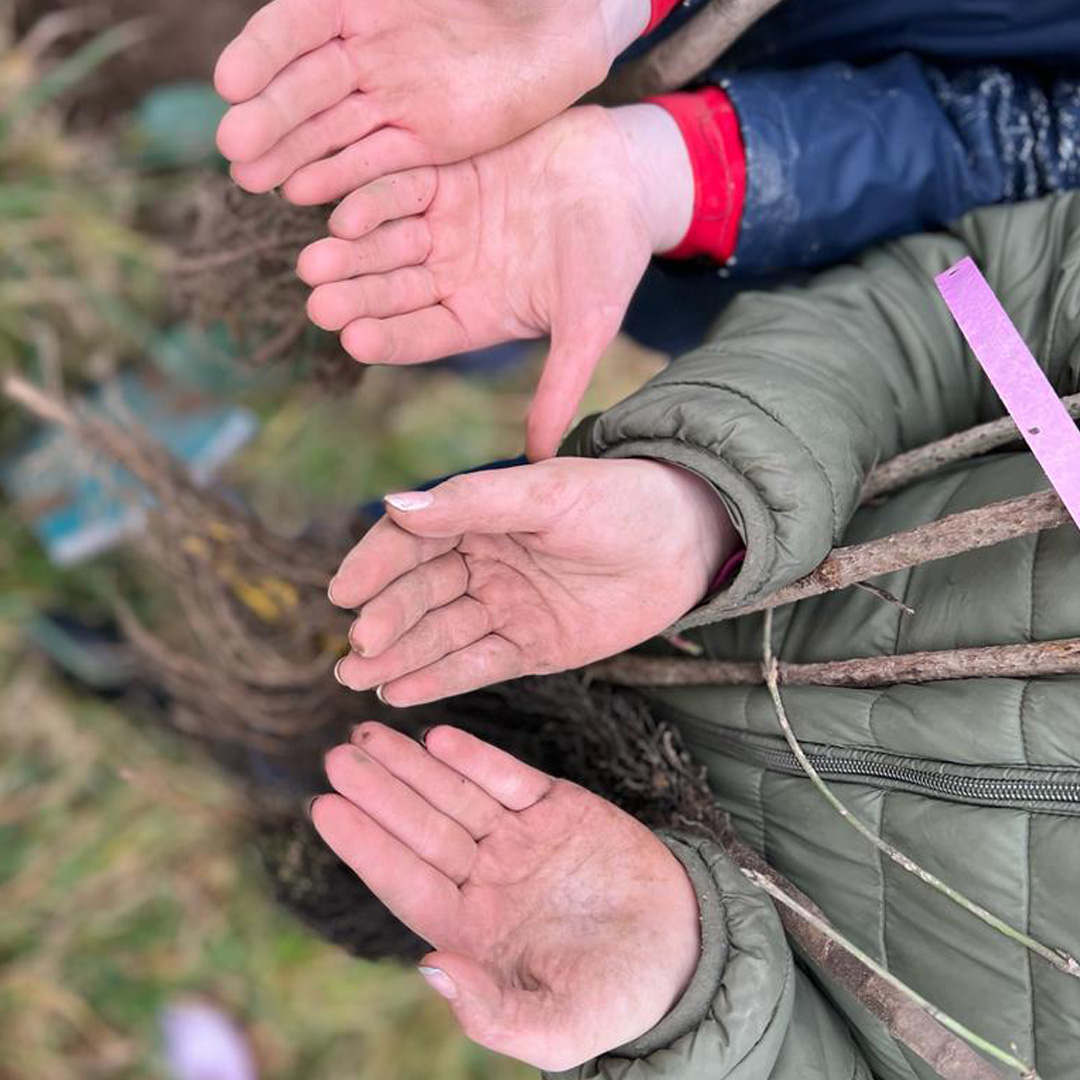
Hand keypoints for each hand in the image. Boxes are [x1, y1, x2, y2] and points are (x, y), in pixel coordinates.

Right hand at [215, 0, 650, 202]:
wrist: (564, 24)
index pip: (297, 23)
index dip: (263, 52)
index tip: (229, 82)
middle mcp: (366, 48)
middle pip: (306, 85)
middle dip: (270, 116)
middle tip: (234, 147)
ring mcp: (393, 97)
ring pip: (331, 129)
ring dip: (290, 155)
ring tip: (252, 180)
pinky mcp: (424, 140)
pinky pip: (376, 160)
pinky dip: (341, 177)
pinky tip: (304, 194)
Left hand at [298, 105, 692, 458]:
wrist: (627, 174)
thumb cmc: (614, 254)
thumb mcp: (589, 326)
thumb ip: (560, 386)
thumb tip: (542, 460)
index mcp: (478, 317)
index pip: (424, 334)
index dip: (391, 337)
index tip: (355, 340)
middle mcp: (453, 276)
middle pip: (394, 291)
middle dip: (357, 297)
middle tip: (318, 303)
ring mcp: (444, 227)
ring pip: (385, 242)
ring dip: (350, 252)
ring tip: (314, 261)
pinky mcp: (443, 178)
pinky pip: (399, 189)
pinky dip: (371, 200)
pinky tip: (344, 213)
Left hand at [312, 722, 701, 1070]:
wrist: (685, 952)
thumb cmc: (615, 998)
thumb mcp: (555, 1027)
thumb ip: (492, 1012)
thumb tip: (429, 969)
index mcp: (472, 930)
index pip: (405, 881)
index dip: (364, 845)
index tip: (323, 807)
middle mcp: (487, 879)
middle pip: (420, 828)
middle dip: (378, 791)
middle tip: (337, 755)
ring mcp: (520, 840)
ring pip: (455, 795)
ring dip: (412, 766)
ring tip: (370, 733)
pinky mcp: (559, 809)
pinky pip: (508, 779)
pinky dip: (475, 759)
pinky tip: (438, 739)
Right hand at [328, 457, 739, 704]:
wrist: (687, 542)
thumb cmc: (619, 501)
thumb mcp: (547, 494)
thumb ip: (473, 502)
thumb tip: (393, 504)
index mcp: (478, 517)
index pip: (411, 542)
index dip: (376, 566)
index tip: (342, 591)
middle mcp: (483, 563)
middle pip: (421, 594)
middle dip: (386, 620)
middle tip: (356, 646)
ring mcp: (505, 608)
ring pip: (442, 635)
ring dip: (400, 655)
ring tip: (357, 678)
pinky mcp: (532, 648)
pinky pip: (479, 665)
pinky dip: (440, 679)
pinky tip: (402, 692)